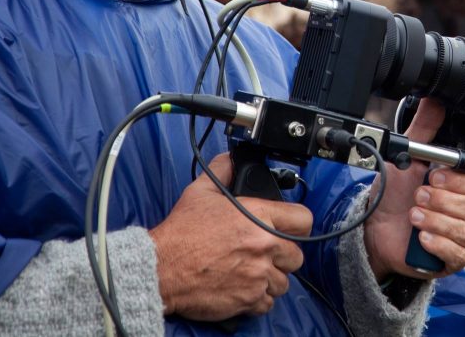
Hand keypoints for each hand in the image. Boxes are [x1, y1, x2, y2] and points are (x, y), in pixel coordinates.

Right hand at [148, 153, 312, 319]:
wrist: (161, 269)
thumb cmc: (180, 234)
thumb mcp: (200, 192)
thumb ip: (222, 171)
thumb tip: (231, 160)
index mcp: (259, 216)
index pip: (304, 219)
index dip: (297, 224)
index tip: (290, 229)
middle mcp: (264, 245)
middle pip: (297, 255)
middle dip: (283, 256)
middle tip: (265, 254)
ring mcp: (259, 274)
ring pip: (284, 281)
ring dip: (271, 278)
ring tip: (251, 272)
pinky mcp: (249, 298)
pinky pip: (268, 302)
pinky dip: (258, 298)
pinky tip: (243, 288)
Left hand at [362, 98, 464, 280]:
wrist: (376, 228)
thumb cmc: (396, 194)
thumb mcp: (407, 158)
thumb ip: (424, 130)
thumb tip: (435, 100)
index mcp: (462, 185)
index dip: (459, 179)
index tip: (434, 175)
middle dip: (443, 199)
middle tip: (419, 194)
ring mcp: (461, 235)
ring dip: (436, 219)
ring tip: (414, 214)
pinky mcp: (452, 258)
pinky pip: (458, 252)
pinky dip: (437, 242)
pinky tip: (421, 236)